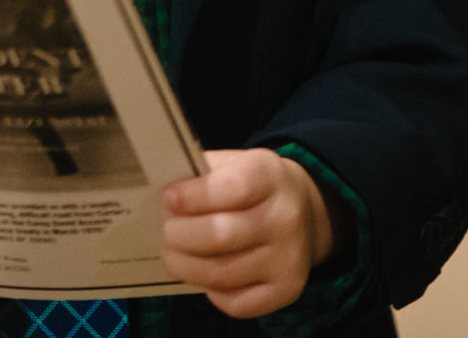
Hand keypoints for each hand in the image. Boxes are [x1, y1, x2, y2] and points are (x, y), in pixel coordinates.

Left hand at [161, 148, 342, 318]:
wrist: (305, 211)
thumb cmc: (254, 186)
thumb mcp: (233, 163)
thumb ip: (200, 175)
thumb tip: (162, 199)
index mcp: (270, 175)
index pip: (232, 187)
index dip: (194, 196)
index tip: (169, 199)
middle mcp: (286, 217)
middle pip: (221, 235)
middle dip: (180, 236)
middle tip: (166, 232)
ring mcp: (289, 258)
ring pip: (222, 274)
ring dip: (186, 267)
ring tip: (172, 255)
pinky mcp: (286, 290)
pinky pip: (236, 303)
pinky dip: (211, 292)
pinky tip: (203, 275)